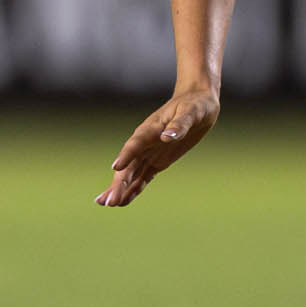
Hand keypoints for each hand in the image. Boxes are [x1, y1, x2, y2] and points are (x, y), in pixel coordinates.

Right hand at [95, 88, 219, 206]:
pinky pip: (143, 177)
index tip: (116, 167)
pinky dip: (134, 189)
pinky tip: (124, 201)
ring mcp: (150, 153)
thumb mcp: (190, 113)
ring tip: (107, 204)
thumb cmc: (194, 105)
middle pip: (129, 165)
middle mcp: (145, 143)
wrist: (198, 103)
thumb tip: (167, 137)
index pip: (135, 143)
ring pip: (131, 173)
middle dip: (118, 183)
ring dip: (120, 188)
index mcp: (150, 129)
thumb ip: (179, 125)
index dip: (126, 155)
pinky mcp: (157, 161)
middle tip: (107, 201)